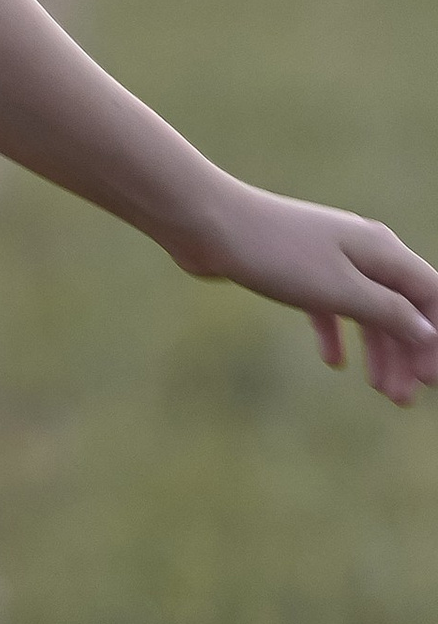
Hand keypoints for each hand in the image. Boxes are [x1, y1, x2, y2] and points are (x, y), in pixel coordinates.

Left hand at [180, 183, 437, 406]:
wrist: (208, 225)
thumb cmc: (277, 254)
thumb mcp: (340, 290)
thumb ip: (388, 311)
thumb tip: (427, 332)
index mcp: (382, 250)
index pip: (430, 295)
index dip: (436, 337)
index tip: (430, 380)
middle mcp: (362, 251)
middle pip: (401, 307)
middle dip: (408, 352)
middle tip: (404, 398)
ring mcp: (329, 260)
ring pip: (367, 310)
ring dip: (378, 350)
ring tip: (381, 390)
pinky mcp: (297, 271)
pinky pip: (330, 306)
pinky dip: (336, 334)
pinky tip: (333, 363)